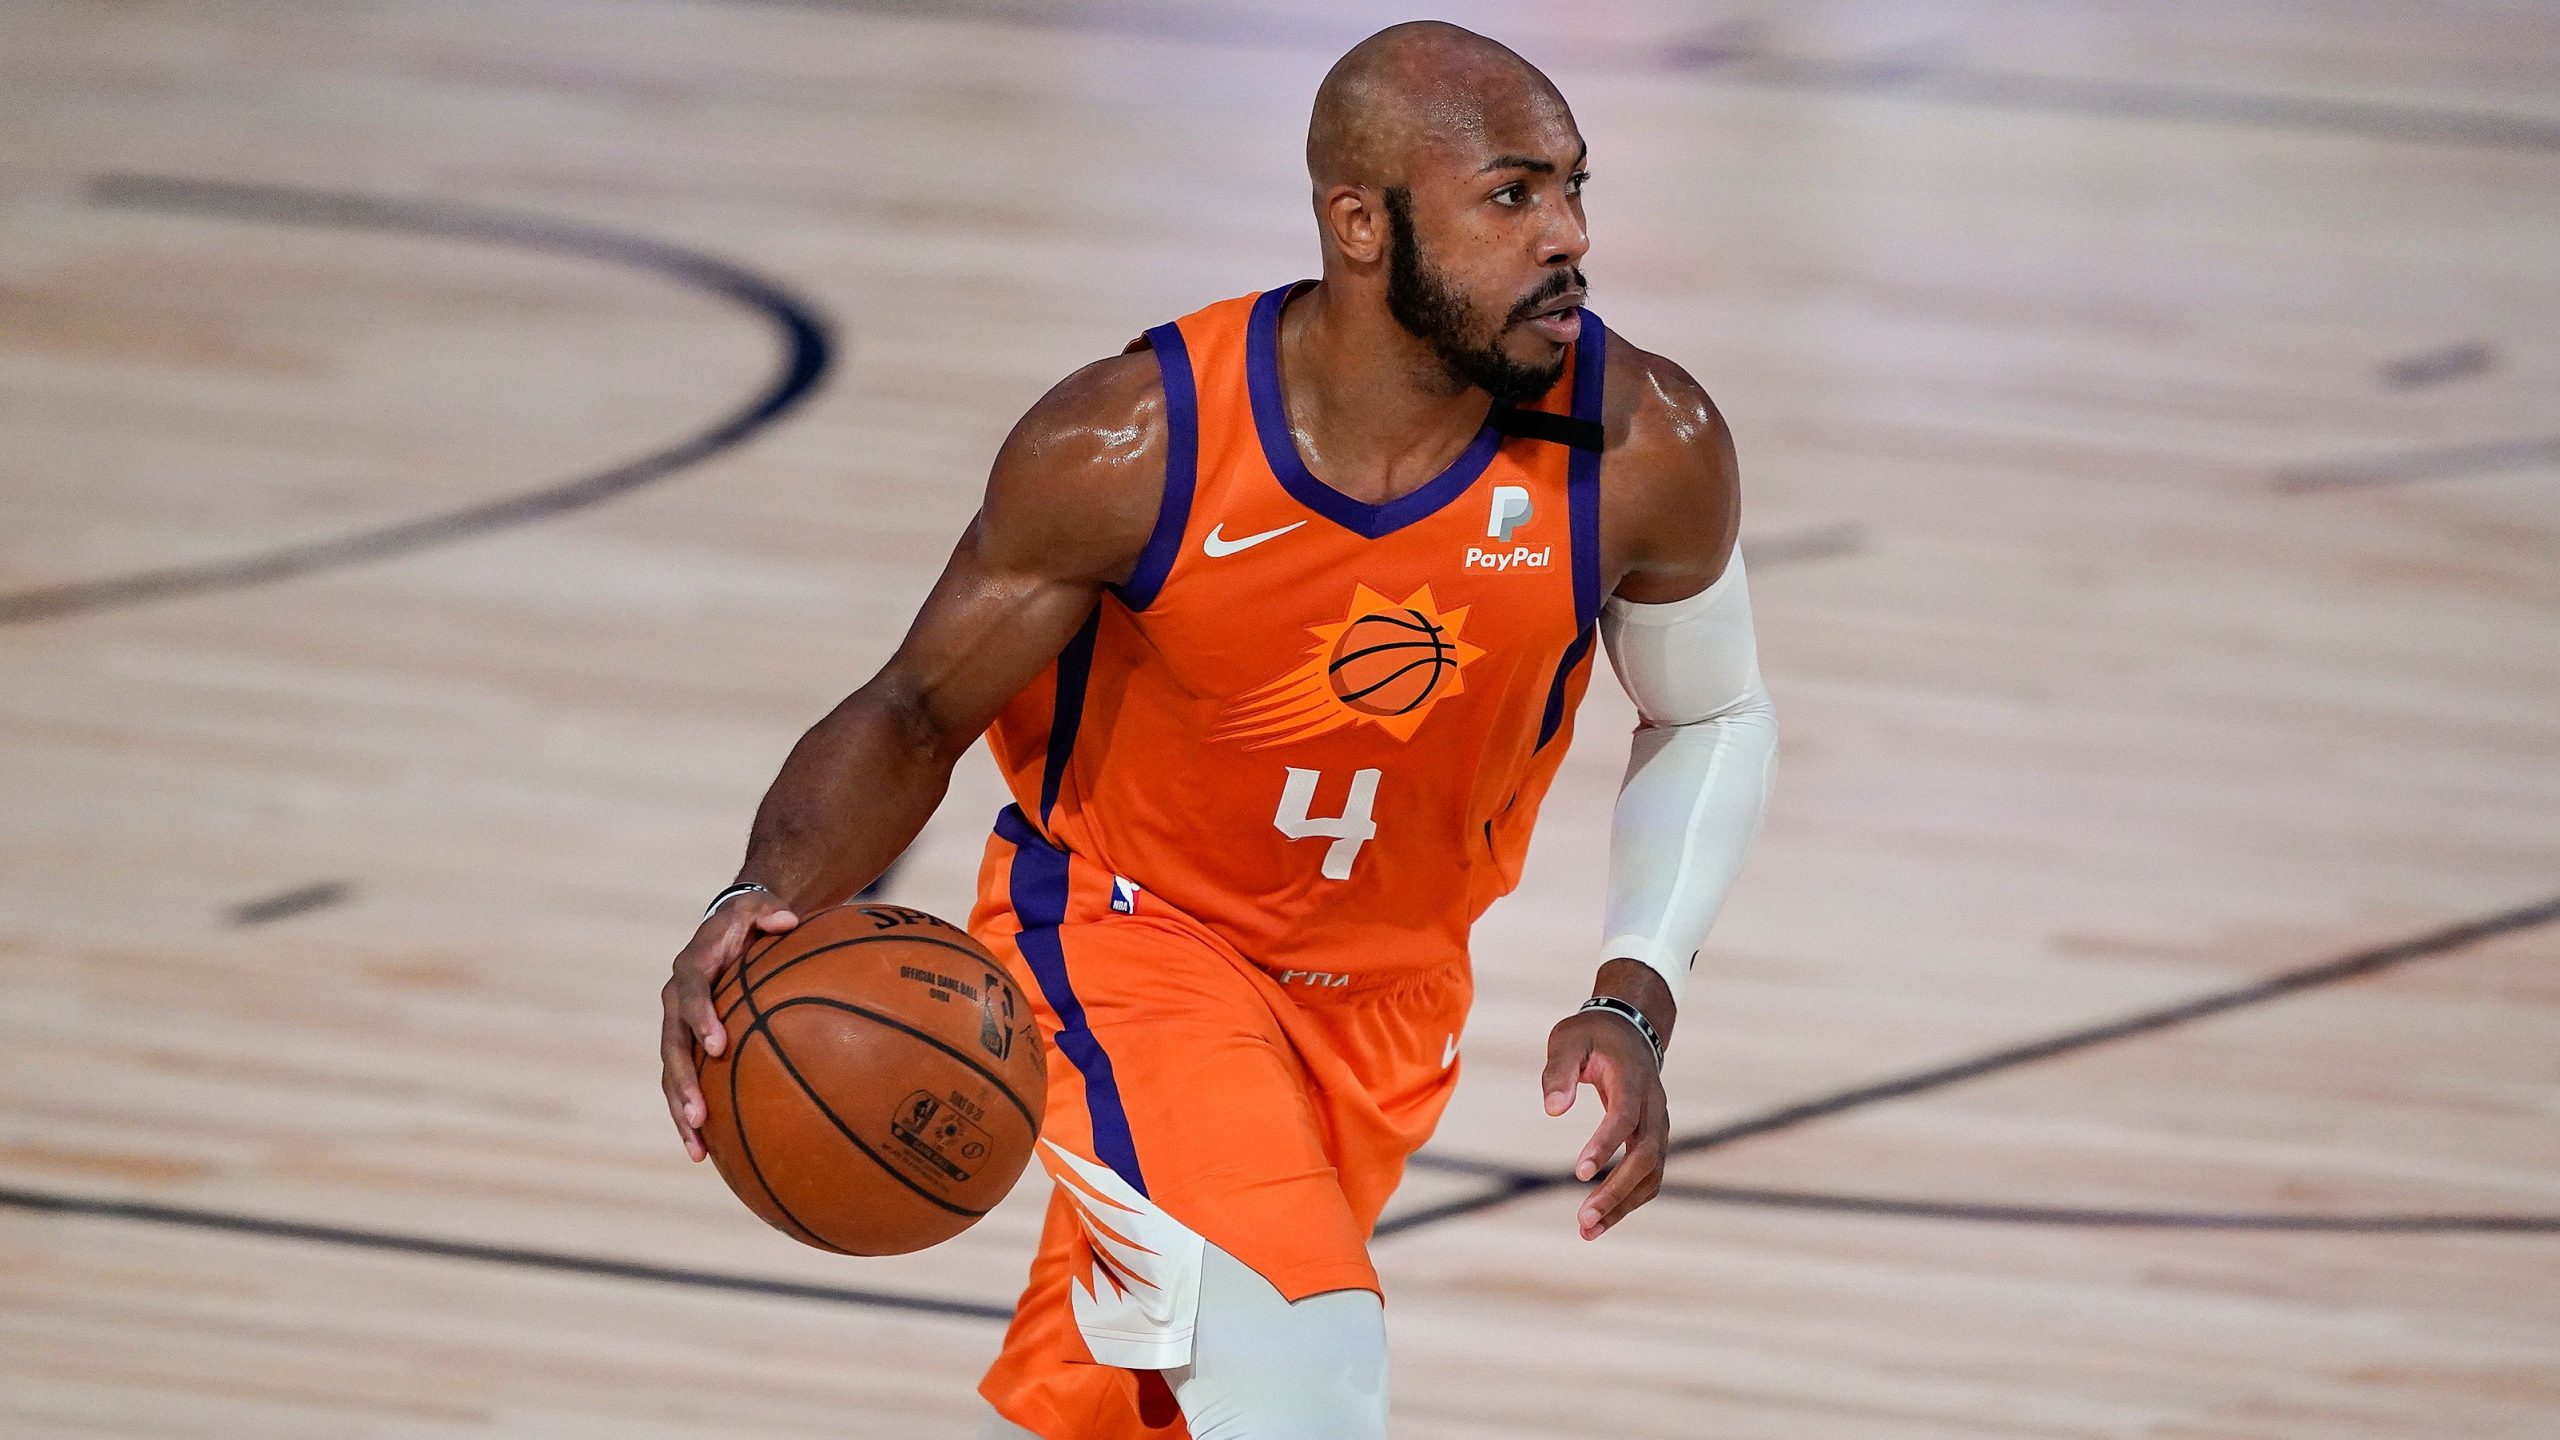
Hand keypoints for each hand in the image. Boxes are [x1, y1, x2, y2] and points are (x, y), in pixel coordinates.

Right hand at [659, 892, 799, 1160]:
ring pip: (671, 1075)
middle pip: (672, 1046)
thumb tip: (790, 920)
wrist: (726, 928)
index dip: (700, 1018)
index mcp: (692, 968)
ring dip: (681, 1111)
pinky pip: (684, 1083)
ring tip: (696, 1147)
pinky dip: (691, 1115)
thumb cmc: (749, 920)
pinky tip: (707, 1151)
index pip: (691, 993)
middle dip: (683, 1083)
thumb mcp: (758, 907)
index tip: (717, 1044)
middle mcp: (676, 1001)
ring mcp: (677, 1027)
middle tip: (699, 1113)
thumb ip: (770, 911)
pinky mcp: (686, 1046)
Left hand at [1541, 1010, 1668, 1239]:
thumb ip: (1559, 1071)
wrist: (1631, 1030)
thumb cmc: (1593, 1035)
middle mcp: (1654, 1107)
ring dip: (1622, 1205)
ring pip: (1651, 1174)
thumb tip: (1552, 1111)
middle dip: (1616, 1190)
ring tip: (1587, 1230)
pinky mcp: (1653, 1140)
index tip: (1578, 1171)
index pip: (1625, 1116)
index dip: (1605, 1144)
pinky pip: (1648, 1178)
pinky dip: (1628, 1201)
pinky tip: (1599, 1221)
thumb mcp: (1568, 1040)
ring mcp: (1658, 1126)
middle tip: (1582, 1218)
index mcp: (1633, 1080)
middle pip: (1646, 1155)